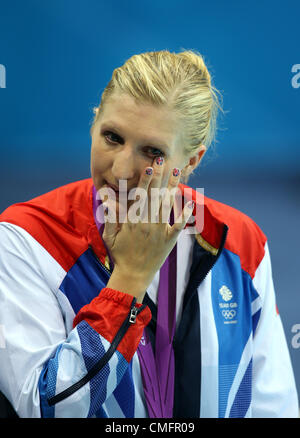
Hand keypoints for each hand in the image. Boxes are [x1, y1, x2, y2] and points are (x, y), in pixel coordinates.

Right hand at [102, 157, 193, 301]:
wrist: (133, 275)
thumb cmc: (120, 254)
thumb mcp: (109, 236)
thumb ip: (109, 217)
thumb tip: (105, 198)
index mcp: (132, 221)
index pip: (140, 195)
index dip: (145, 180)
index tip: (149, 165)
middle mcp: (147, 223)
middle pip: (154, 195)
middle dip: (159, 176)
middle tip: (163, 159)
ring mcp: (159, 231)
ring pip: (167, 205)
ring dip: (172, 187)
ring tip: (176, 171)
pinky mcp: (169, 240)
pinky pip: (178, 225)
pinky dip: (185, 214)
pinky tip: (191, 202)